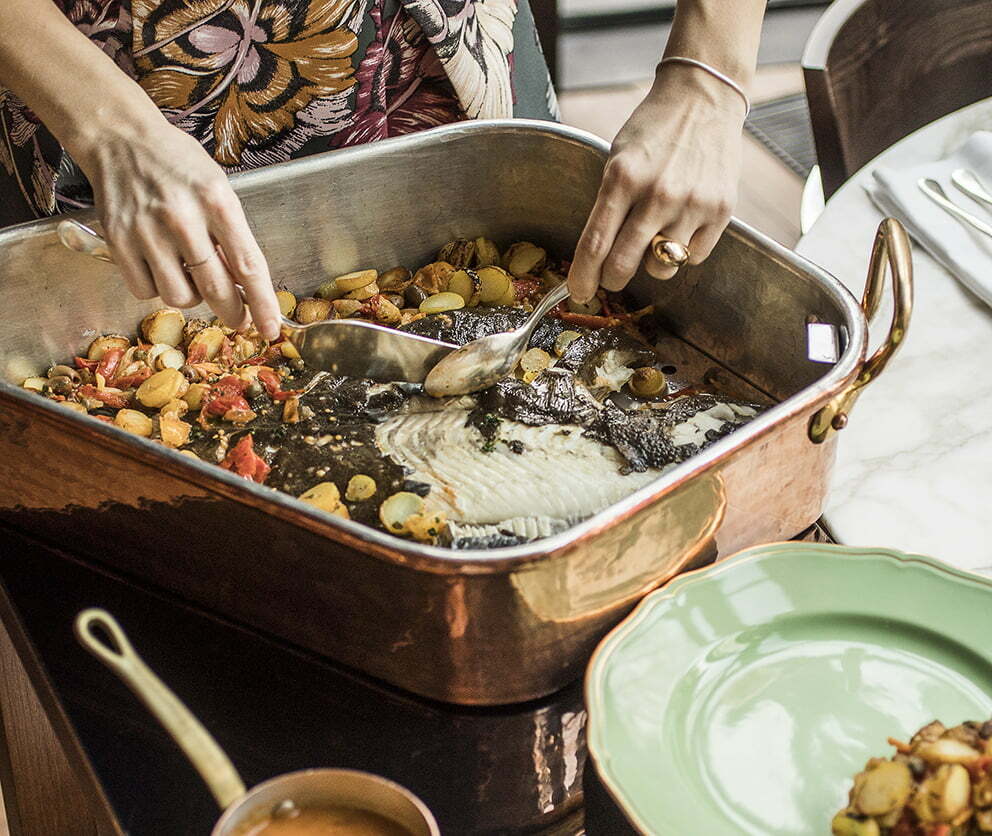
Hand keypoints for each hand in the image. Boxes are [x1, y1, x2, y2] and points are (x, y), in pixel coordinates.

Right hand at [73, 115, 281, 339]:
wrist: (121, 138)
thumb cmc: (177, 163)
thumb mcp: (219, 188)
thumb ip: (232, 234)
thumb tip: (245, 285)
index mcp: (218, 202)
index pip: (249, 266)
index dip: (262, 304)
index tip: (270, 328)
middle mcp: (183, 218)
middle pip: (216, 288)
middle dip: (231, 312)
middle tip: (236, 316)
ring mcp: (147, 230)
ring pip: (179, 295)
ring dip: (191, 297)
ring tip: (190, 274)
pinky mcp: (118, 240)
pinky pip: (144, 289)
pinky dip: (156, 288)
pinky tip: (160, 267)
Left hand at [568, 62, 745, 301]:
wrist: (704, 97)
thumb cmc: (654, 129)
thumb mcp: (618, 158)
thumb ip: (609, 203)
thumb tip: (596, 255)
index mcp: (623, 178)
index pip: (595, 243)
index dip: (583, 276)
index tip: (580, 292)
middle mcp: (658, 194)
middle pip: (624, 264)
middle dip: (612, 279)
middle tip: (612, 276)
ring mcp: (692, 204)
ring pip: (662, 268)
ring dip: (652, 263)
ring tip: (655, 237)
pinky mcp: (721, 210)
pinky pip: (694, 257)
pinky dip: (684, 251)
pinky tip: (683, 225)